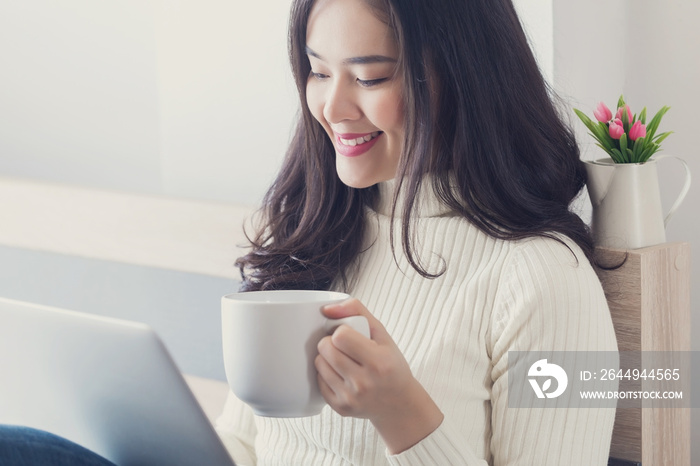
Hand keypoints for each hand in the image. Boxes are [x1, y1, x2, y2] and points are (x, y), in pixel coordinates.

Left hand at [315, 298, 443, 453]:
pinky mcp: (341, 408)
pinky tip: (340, 375)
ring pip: (319, 363)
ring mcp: (351, 397)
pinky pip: (319, 382)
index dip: (341, 331)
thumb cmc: (391, 366)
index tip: (349, 335)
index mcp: (378, 362)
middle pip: (326, 349)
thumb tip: (327, 309)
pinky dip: (326, 375)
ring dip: (326, 357)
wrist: (400, 404)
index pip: (340, 336)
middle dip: (330, 342)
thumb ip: (358, 311)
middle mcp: (364, 383)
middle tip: (342, 346)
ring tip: (342, 359)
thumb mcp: (383, 334)